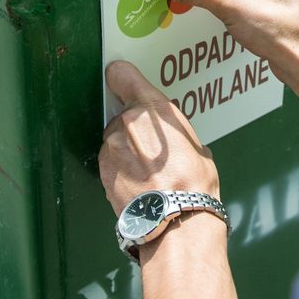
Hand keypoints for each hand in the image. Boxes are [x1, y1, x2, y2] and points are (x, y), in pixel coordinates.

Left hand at [99, 61, 218, 216]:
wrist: (176, 223)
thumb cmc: (194, 185)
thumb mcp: (195, 144)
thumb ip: (172, 127)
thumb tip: (165, 127)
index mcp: (154, 109)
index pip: (123, 74)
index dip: (121, 78)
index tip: (122, 82)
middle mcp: (128, 121)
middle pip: (124, 113)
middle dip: (134, 126)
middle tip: (153, 149)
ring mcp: (112, 145)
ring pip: (116, 138)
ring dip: (126, 148)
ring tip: (148, 171)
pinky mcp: (102, 168)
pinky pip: (111, 159)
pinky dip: (120, 167)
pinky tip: (138, 182)